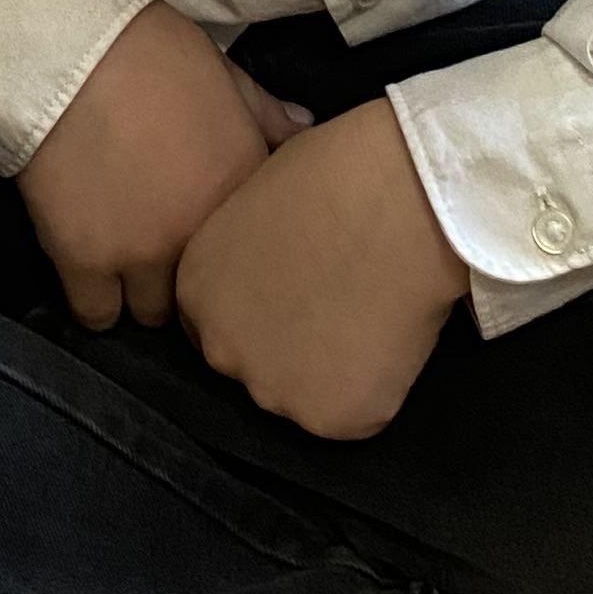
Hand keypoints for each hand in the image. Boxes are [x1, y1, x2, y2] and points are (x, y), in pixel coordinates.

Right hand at [17, 0, 314, 328]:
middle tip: (165, 251)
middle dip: (186, 278)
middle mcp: (199, 233)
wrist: (74, 51)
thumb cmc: (153, 52)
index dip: (232, 251)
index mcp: (240, 186)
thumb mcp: (225, 72)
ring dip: (141, 292)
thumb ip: (266, 112)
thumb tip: (305, 127)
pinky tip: (88, 271)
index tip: (212, 240)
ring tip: (125, 262)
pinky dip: (93, 299)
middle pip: (202, 292)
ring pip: (150, 313)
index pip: (253, 251)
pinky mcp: (85, 261)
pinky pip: (95, 313)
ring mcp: (141, 253)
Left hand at [173, 96, 471, 439]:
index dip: (257, 308)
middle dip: (285, 343)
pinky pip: (357, 411)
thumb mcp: (255, 197)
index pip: (213, 321)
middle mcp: (222, 351)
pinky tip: (394, 333)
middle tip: (332, 302)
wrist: (396, 202)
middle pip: (251, 363)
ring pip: (303, 392)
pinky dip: (378, 384)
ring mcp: (276, 392)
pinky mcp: (333, 420)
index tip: (292, 290)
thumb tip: (266, 258)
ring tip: (368, 312)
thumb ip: (245, 250)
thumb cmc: (332, 173)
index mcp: (196, 291)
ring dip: (331, 367)